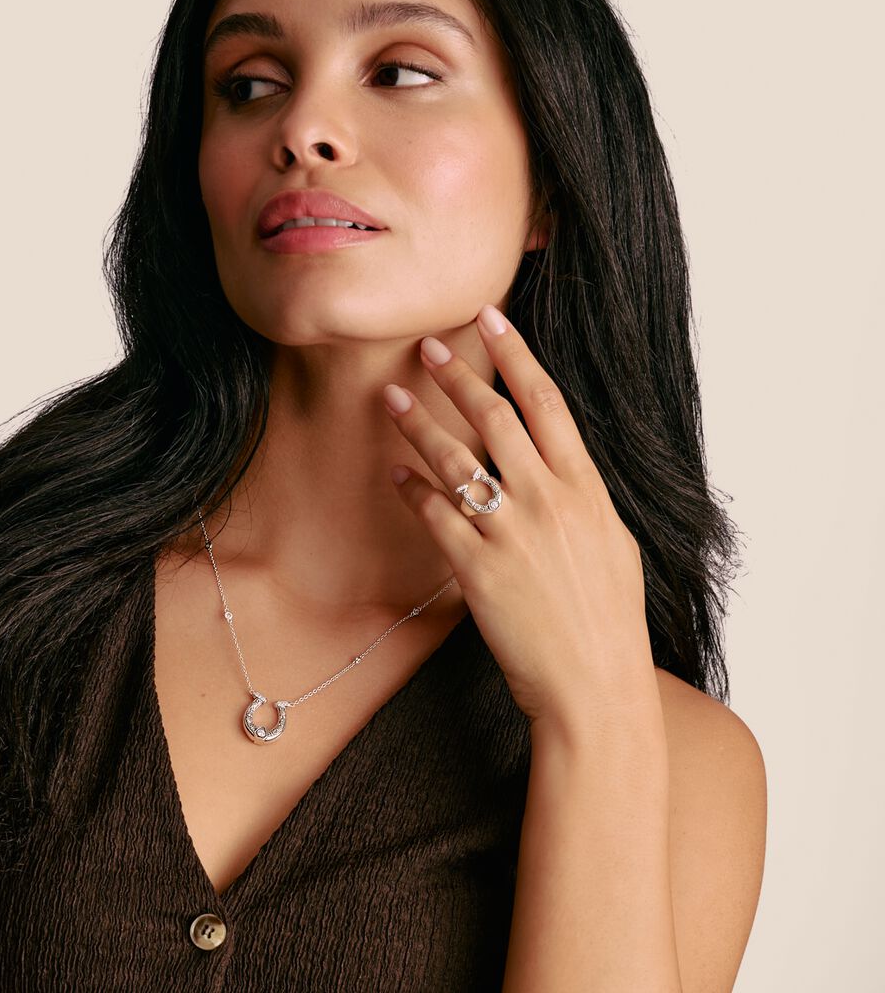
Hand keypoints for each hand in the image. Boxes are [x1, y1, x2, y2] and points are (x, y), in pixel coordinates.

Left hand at [382, 303, 654, 725]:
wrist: (595, 687)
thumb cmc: (609, 620)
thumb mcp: (613, 545)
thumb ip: (582, 499)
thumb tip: (558, 469)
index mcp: (586, 489)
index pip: (547, 403)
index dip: (516, 355)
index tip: (492, 318)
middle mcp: (548, 501)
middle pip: (495, 418)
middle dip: (457, 374)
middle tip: (427, 346)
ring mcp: (511, 534)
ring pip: (456, 459)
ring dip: (419, 423)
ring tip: (392, 398)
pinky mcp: (477, 571)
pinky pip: (436, 516)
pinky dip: (414, 490)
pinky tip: (396, 473)